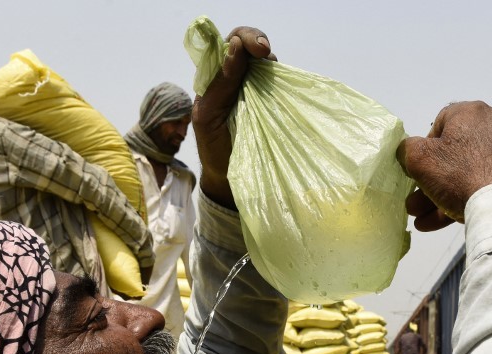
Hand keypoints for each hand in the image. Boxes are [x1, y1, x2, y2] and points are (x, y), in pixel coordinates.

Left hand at [193, 27, 274, 208]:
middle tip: (267, 54)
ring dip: (270, 63)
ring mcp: (254, 87)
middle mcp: (234, 77)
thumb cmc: (214, 147)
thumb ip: (219, 84)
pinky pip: (277, 82)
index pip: (228, 44)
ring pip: (265, 61)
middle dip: (258, 42)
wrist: (229, 177)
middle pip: (247, 43)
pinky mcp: (270, 101)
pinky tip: (283, 86)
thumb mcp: (208, 117)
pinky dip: (281, 79)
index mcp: (214, 79)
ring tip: (275, 75)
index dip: (243, 39)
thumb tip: (235, 47)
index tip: (257, 50)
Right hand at [396, 101, 491, 230]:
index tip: (417, 168)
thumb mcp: (420, 158)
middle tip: (414, 202)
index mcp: (471, 112)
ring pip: (463, 174)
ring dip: (438, 196)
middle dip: (428, 182)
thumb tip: (407, 149)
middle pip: (451, 154)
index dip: (424, 147)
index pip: (440, 123)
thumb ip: (406, 149)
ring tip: (420, 218)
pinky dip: (459, 200)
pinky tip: (438, 222)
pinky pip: (479, 184)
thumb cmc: (459, 173)